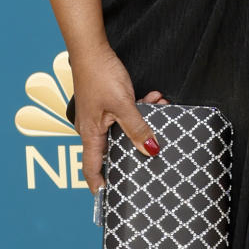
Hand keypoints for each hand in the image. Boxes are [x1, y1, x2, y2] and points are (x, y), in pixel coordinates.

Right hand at [68, 45, 172, 192]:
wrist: (91, 48)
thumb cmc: (100, 75)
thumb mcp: (124, 105)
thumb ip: (137, 129)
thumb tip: (150, 150)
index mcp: (90, 133)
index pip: (91, 167)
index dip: (98, 185)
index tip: (106, 200)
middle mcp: (91, 128)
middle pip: (113, 148)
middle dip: (137, 145)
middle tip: (154, 146)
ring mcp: (98, 116)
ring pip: (124, 128)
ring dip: (143, 121)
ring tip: (158, 108)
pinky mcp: (105, 104)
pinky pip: (125, 114)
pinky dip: (140, 109)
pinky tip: (153, 98)